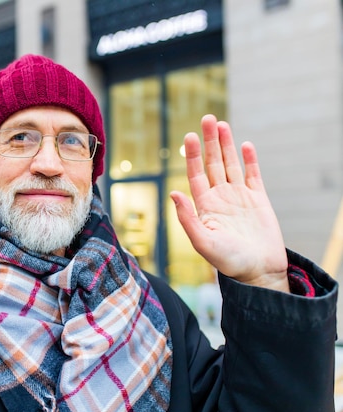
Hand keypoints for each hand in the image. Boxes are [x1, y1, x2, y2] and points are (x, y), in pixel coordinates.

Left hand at [170, 115, 288, 291]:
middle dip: (209, 141)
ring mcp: (239, 197)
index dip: (192, 155)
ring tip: (222, 124)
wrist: (258, 272)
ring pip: (231, 164)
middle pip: (212, 163)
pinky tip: (245, 144)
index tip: (189, 136)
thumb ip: (187, 218)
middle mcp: (219, 197)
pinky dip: (249, 160)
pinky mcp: (259, 200)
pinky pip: (253, 175)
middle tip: (207, 118)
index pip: (195, 174)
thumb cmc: (228, 261)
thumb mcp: (202, 242)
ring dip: (226, 145)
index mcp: (204, 205)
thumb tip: (173, 193)